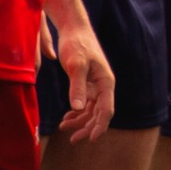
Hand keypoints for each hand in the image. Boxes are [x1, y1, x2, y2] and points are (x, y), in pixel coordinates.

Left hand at [51, 17, 115, 142]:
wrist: (73, 29)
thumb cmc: (77, 44)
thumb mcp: (76, 65)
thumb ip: (77, 86)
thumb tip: (79, 108)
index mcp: (106, 82)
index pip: (106, 110)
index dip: (100, 126)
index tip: (90, 139)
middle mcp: (103, 86)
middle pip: (99, 114)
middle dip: (87, 127)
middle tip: (72, 139)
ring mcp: (95, 85)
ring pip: (91, 110)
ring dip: (79, 121)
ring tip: (63, 127)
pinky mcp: (86, 83)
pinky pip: (85, 104)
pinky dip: (76, 112)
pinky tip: (66, 117)